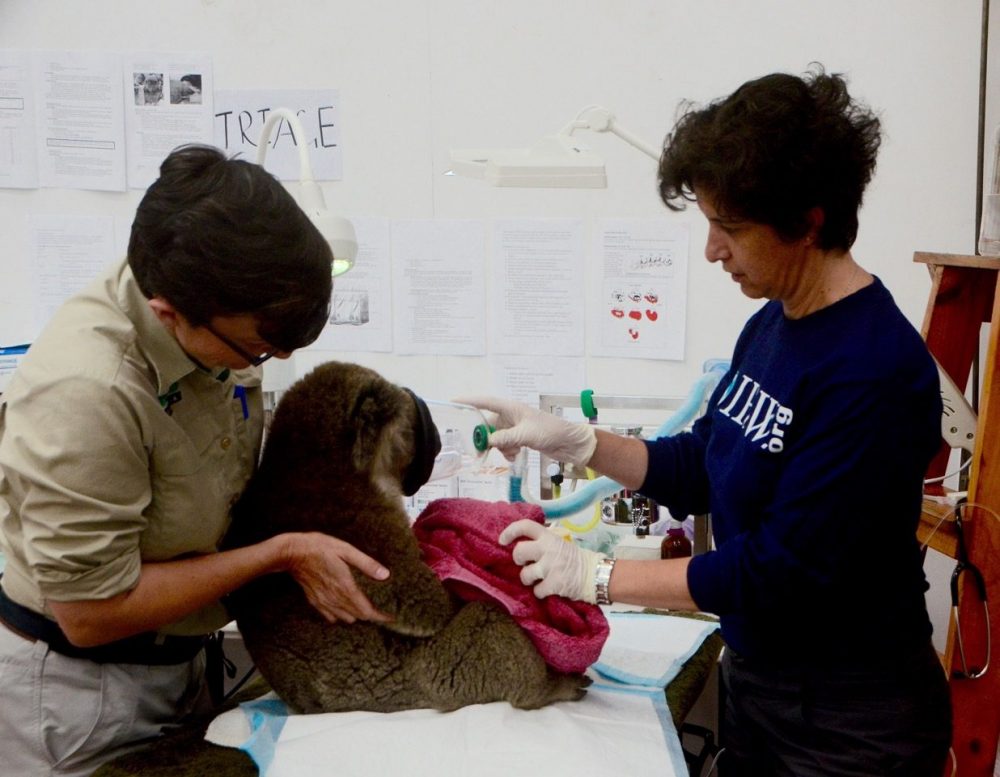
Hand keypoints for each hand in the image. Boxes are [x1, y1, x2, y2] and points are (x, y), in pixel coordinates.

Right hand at [281, 533, 393, 623]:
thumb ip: (366, 564)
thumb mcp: (346, 550)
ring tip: (365, 607)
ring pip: (345, 618)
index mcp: (345, 587)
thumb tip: (385, 574)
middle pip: (358, 616)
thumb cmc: (320, 548)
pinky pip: (331, 617)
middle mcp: (335, 599)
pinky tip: (344, 607)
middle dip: (371, 615)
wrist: (292, 553)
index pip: (367, 610)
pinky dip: (341, 615)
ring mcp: (323, 602)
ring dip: (356, 615)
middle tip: (381, 610)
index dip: (380, 616)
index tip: (390, 617)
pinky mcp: (315, 601)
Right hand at [454, 396, 596, 467]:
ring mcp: (515, 427)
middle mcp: (510, 415)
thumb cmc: (551, 431)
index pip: (484, 402)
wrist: (571, 443)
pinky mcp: (520, 438)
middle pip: (487, 424)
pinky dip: (507, 452)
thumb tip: (487, 442)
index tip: (453, 402)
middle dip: (484, 438)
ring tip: (512, 453)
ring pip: (495, 437)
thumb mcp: (525, 435)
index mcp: (510, 408)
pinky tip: (516, 455)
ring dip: (499, 447)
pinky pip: (504, 445)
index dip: (468, 402)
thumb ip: (504, 438)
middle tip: (479, 451)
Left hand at [498, 519, 603, 602]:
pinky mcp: (554, 584)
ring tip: (537, 579)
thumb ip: (543, 543)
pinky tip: (548, 589)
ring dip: (528, 579)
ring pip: (524, 574)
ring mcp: (550, 567)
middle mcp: (548, 549)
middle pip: (518, 551)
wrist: (595, 574)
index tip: (502, 540)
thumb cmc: (575, 559)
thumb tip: (522, 547)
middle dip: (518, 560)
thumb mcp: (560, 544)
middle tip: (524, 564)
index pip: (525, 526)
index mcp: (549, 537)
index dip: (510, 531)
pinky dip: (540, 592)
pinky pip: (536, 590)